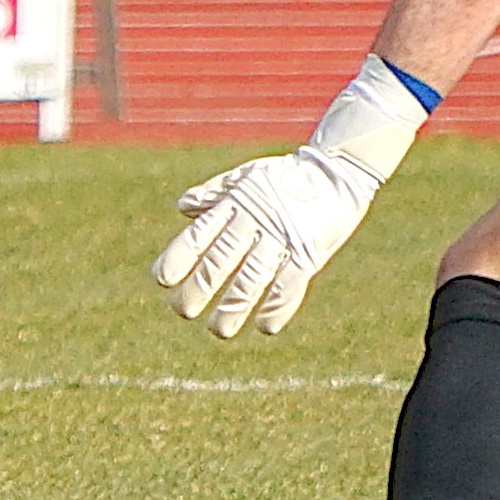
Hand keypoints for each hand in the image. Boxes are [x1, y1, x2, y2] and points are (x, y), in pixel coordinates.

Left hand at [153, 148, 379, 338]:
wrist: (337, 169)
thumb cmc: (286, 175)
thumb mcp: (245, 176)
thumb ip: (214, 193)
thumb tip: (183, 208)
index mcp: (234, 206)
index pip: (199, 235)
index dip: (178, 258)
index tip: (163, 280)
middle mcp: (253, 224)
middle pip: (218, 263)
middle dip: (198, 290)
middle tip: (182, 312)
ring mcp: (281, 240)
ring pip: (250, 281)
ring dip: (232, 309)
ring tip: (218, 330)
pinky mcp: (308, 254)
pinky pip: (288, 286)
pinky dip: (276, 309)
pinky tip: (265, 327)